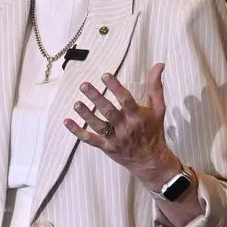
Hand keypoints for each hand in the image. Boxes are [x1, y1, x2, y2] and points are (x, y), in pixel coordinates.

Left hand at [65, 65, 175, 187]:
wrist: (151, 161)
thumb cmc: (154, 131)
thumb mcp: (158, 109)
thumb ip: (156, 86)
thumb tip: (159, 64)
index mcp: (137, 116)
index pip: (126, 100)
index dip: (116, 87)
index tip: (105, 75)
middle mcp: (126, 127)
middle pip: (109, 112)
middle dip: (96, 98)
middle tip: (84, 85)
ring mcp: (115, 138)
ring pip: (99, 126)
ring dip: (86, 115)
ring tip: (76, 103)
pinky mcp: (107, 147)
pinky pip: (90, 140)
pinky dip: (78, 132)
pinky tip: (66, 122)